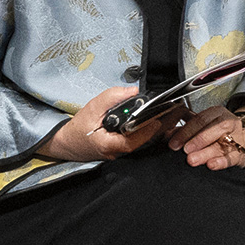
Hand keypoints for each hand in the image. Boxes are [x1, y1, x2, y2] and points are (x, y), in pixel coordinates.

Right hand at [43, 87, 182, 161]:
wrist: (69, 143)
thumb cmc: (78, 129)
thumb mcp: (92, 107)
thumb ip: (112, 98)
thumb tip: (133, 91)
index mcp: (107, 145)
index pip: (131, 141)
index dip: (145, 132)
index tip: (157, 121)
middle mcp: (117, 152)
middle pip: (143, 142)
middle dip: (160, 128)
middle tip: (176, 114)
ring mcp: (121, 153)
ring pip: (143, 143)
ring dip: (159, 130)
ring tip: (175, 116)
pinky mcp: (124, 151)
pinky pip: (140, 142)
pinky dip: (151, 132)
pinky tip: (163, 123)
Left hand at [168, 105, 244, 170]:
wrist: (242, 143)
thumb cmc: (218, 134)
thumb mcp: (202, 129)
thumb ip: (185, 131)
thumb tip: (167, 135)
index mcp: (217, 113)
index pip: (201, 119)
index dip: (186, 131)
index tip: (174, 143)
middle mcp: (228, 122)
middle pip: (213, 128)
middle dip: (197, 140)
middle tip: (184, 150)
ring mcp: (237, 137)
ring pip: (222, 143)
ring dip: (205, 152)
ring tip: (192, 160)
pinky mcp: (241, 153)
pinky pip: (232, 157)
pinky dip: (221, 162)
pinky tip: (211, 165)